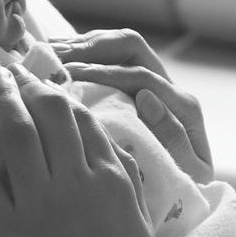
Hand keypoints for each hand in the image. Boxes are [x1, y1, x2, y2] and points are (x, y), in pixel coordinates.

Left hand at [0, 64, 153, 236]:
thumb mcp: (139, 231)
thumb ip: (129, 185)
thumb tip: (115, 148)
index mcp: (113, 183)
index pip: (87, 121)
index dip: (63, 96)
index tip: (47, 85)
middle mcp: (78, 183)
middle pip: (52, 115)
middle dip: (32, 86)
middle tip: (14, 72)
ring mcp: (39, 204)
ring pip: (18, 132)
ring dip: (1, 97)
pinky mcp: (3, 228)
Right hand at [51, 29, 214, 183]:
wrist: (186, 191)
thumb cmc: (183, 185)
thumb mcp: (188, 170)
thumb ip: (173, 135)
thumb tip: (146, 98)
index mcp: (182, 104)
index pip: (140, 76)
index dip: (104, 74)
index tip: (71, 77)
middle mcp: (166, 86)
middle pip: (129, 46)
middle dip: (91, 48)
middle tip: (56, 59)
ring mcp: (147, 82)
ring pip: (114, 46)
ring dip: (81, 46)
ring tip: (47, 53)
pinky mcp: (129, 86)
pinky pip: (104, 57)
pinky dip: (78, 54)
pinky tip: (52, 61)